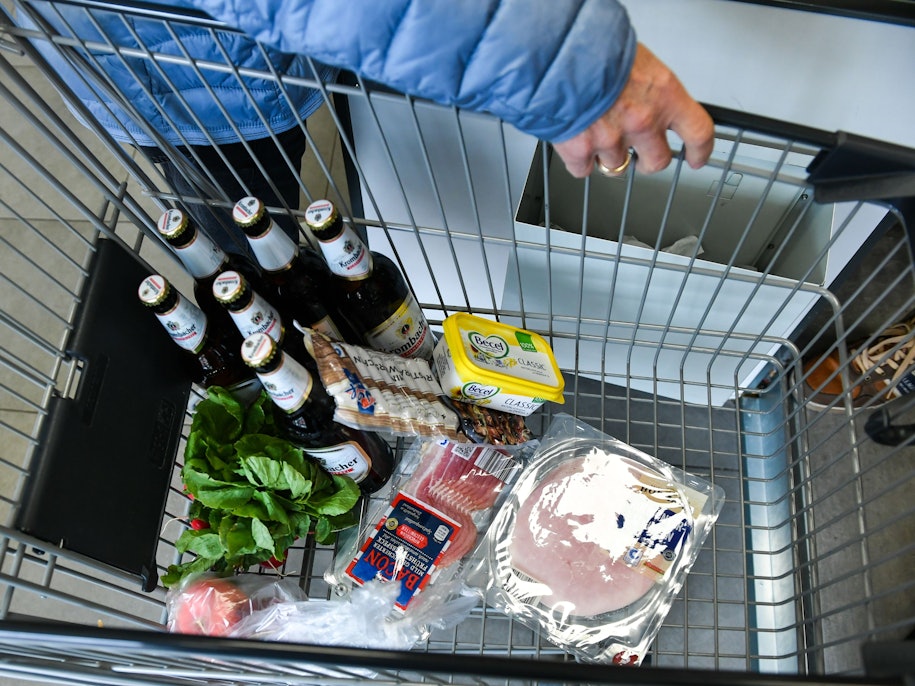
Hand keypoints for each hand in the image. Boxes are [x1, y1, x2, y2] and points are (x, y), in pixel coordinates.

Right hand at [552, 43, 713, 177]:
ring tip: (594, 133)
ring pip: (616, 166)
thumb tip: (646, 98)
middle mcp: (643, 121)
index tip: (695, 158)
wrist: (554, 51)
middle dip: (647, 162)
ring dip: (607, 155)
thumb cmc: (594, 47)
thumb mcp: (637, 60)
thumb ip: (647, 88)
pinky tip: (574, 141)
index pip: (697, 132)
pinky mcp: (581, 151)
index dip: (699, 151)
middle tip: (639, 157)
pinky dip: (579, 160)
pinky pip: (584, 169)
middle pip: (657, 161)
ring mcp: (612, 139)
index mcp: (664, 95)